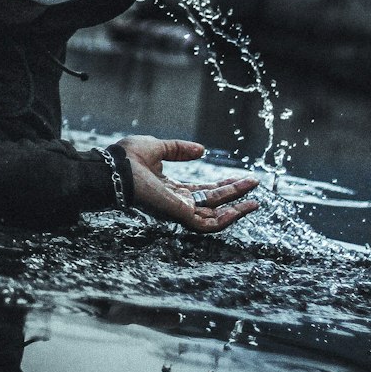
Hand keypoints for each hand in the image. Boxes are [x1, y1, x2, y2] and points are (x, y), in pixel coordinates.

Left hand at [116, 136, 258, 233]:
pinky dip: (226, 219)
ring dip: (236, 209)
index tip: (239, 179)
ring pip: (213, 216)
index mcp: (170, 188)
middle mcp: (176, 202)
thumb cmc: (127, 159)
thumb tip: (201, 150)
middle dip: (234, 194)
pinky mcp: (180, 215)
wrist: (115, 169)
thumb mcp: (158, 148)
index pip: (201, 190)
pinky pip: (207, 223)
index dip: (221, 185)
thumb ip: (178, 149)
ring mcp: (178, 210)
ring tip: (255, 200)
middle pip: (211, 201)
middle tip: (254, 185)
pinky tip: (241, 209)